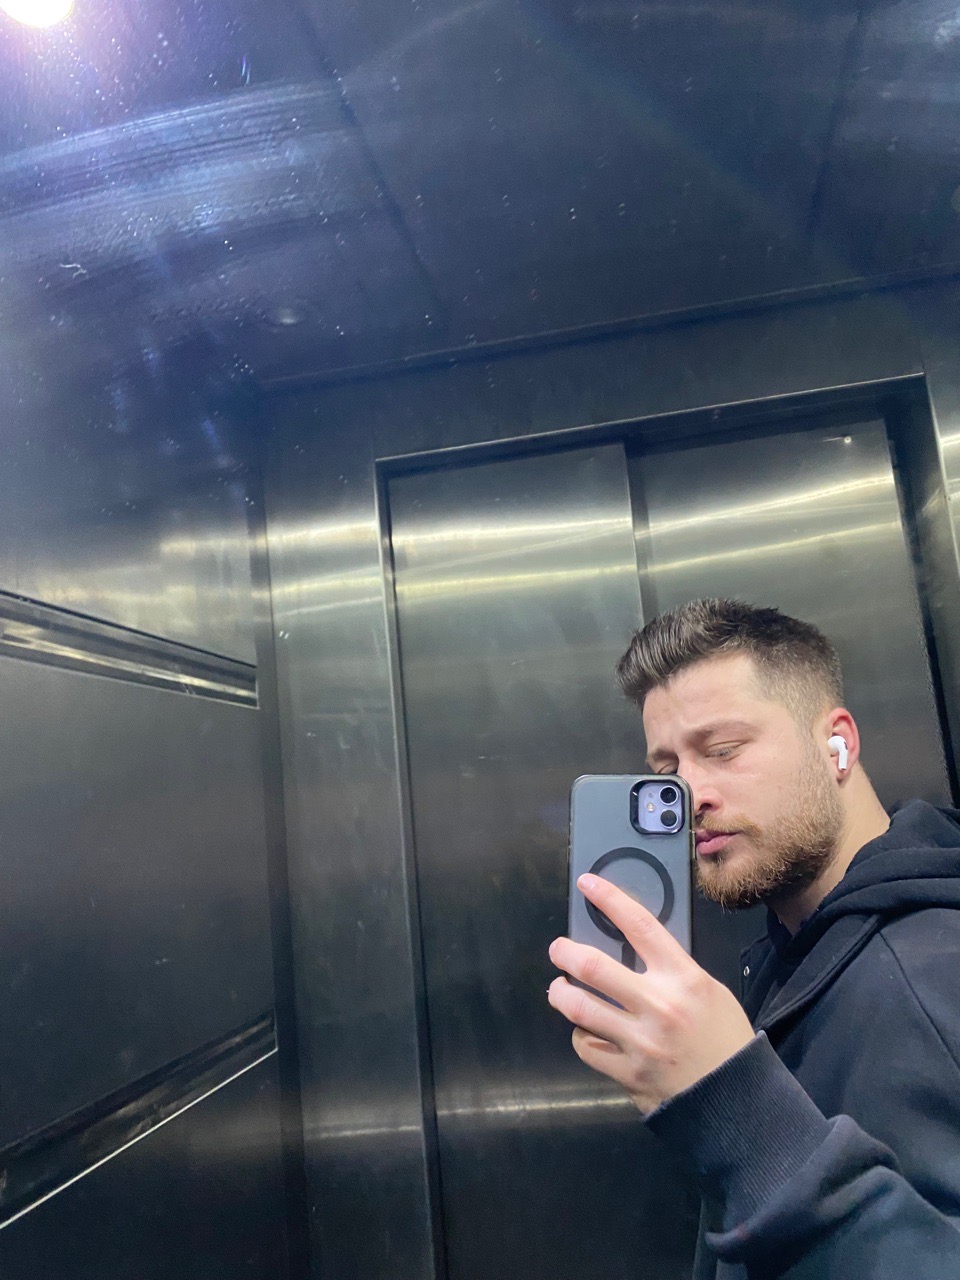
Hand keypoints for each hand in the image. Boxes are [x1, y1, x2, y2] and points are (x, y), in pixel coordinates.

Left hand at [547, 873, 754, 1113]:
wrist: (735, 1101)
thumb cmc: (725, 1039)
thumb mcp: (710, 992)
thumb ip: (672, 972)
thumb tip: (633, 951)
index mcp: (684, 978)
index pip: (640, 926)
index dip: (609, 899)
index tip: (587, 883)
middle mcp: (658, 1005)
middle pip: (593, 967)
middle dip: (565, 952)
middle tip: (557, 949)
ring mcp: (640, 1041)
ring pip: (579, 1007)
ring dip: (560, 993)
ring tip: (558, 988)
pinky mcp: (627, 1073)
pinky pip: (586, 1047)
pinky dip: (580, 1035)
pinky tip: (584, 1031)